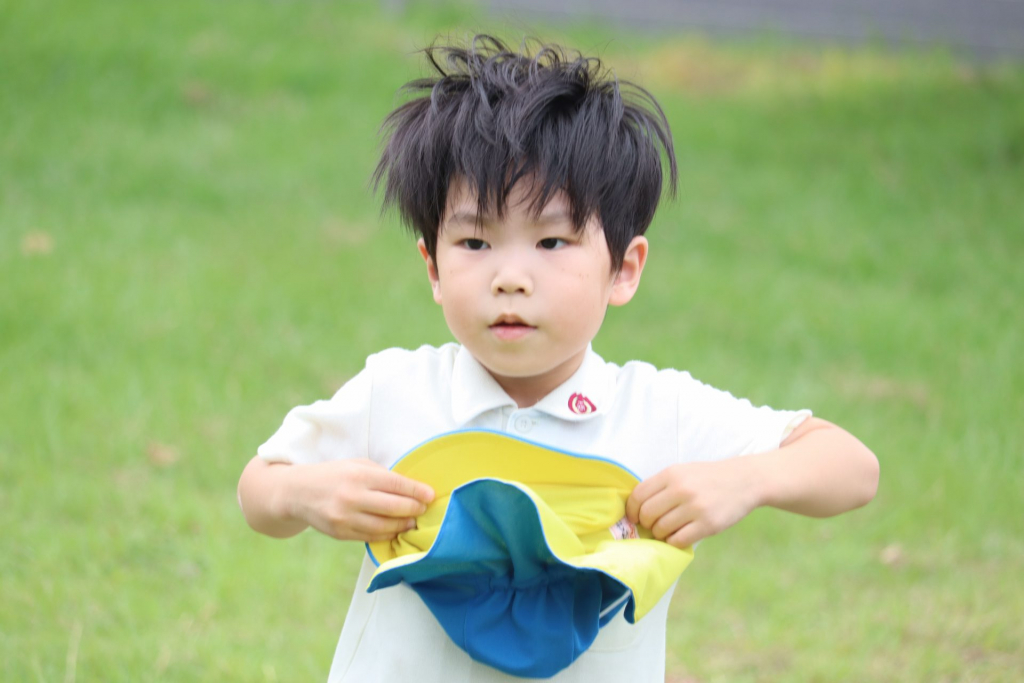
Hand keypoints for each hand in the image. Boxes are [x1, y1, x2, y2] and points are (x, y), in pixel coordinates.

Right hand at [281, 459, 434, 542]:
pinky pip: (371, 537)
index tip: (431, 495)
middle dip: (414, 509)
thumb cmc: (334, 475)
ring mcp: (346, 517)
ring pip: (385, 526)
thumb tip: (412, 489)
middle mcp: (353, 496)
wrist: (298, 492)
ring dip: (403, 525)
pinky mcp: (341, 533)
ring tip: (412, 522)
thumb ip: (382, 475)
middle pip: (395, 507)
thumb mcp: (357, 465)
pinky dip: (387, 534)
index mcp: (359, 475)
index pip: (397, 484)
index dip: (417, 491)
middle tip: (424, 509)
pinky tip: (395, 529)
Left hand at [625, 459, 763, 548]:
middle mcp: (681, 489)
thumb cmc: (708, 477)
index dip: (631, 510)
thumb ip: (660, 486)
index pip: (638, 495)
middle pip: (647, 515)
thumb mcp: (682, 472)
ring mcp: (695, 508)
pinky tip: (679, 536)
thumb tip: (636, 509)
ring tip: (668, 530)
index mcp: (671, 474)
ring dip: (660, 534)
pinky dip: (674, 542)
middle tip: (653, 525)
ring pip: (661, 529)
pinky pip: (678, 540)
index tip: (634, 517)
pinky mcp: (708, 525)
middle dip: (646, 524)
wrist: (745, 480)